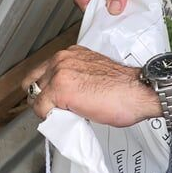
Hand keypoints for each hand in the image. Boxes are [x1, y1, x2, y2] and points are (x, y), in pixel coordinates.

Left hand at [22, 46, 161, 126]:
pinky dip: (49, 118)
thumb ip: (76, 78)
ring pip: (35, 96)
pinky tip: (66, 118)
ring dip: (45, 108)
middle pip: (32, 82)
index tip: (53, 100)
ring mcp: (58, 73)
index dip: (46, 89)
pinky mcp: (59, 90)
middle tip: (54, 110)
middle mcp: (62, 59)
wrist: (139, 91)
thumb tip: (67, 95)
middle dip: (41, 98)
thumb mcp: (95, 74)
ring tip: (63, 115)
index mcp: (72, 54)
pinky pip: (41, 109)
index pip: (43, 71)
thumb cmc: (125, 88)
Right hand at [74, 0, 156, 14]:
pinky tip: (134, 6)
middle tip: (116, 16)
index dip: (89, 9)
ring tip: (127, 11)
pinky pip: (123, 4)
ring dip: (120, 10)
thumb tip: (113, 7)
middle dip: (106, 12)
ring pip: (111, 5)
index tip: (101, 16)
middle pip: (97, 4)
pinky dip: (129, 7)